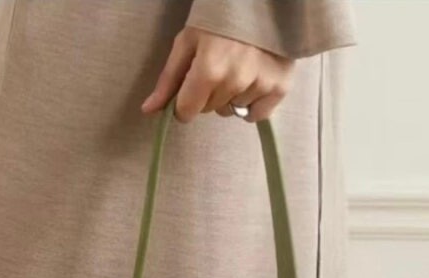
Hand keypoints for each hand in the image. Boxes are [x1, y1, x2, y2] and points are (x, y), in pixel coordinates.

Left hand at [141, 28, 294, 122]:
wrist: (263, 0)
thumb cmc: (219, 16)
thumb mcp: (188, 41)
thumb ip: (169, 79)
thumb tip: (148, 110)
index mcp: (209, 69)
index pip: (187, 111)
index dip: (184, 101)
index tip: (190, 86)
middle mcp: (235, 81)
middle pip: (209, 110)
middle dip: (208, 93)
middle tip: (217, 65)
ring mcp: (260, 85)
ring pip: (232, 111)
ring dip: (231, 96)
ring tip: (238, 66)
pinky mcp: (280, 88)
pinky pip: (256, 115)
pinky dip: (252, 104)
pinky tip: (253, 80)